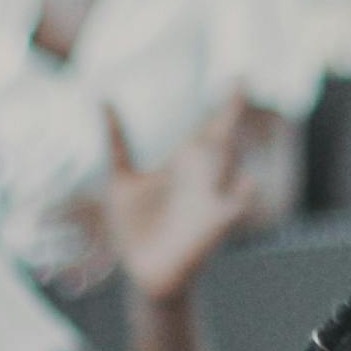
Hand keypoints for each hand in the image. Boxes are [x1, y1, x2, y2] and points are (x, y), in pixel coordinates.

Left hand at [100, 94, 269, 306]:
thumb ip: (117, 142)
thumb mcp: (120, 181)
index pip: (208, 127)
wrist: (142, 273)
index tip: (238, 77)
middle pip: (222, 138)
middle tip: (241, 83)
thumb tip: (103, 99)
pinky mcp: (214, 224)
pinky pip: (235, 207)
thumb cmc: (134, 228)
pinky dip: (243, 195)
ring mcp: (211, 199)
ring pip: (229, 165)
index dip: (224, 105)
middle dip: (230, 113)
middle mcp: (202, 177)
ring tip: (230, 120)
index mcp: (183, 164)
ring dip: (231, 144)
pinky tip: (247, 180)